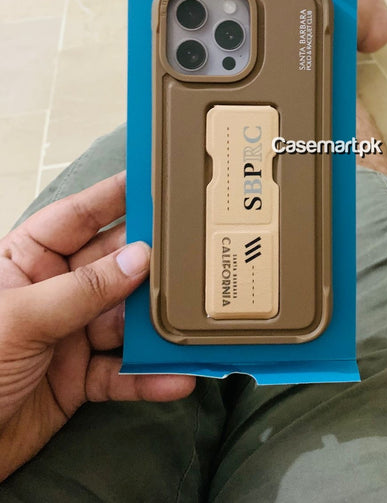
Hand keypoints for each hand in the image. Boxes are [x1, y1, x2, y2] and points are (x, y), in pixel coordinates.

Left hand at [0, 172, 194, 480]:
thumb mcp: (21, 318)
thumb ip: (83, 290)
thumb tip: (138, 260)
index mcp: (25, 261)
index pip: (76, 217)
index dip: (114, 197)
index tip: (155, 180)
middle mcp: (52, 292)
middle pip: (112, 267)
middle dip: (149, 264)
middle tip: (193, 254)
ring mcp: (67, 335)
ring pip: (124, 321)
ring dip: (155, 326)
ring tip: (191, 320)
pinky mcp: (78, 379)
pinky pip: (122, 373)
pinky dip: (149, 377)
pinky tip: (176, 377)